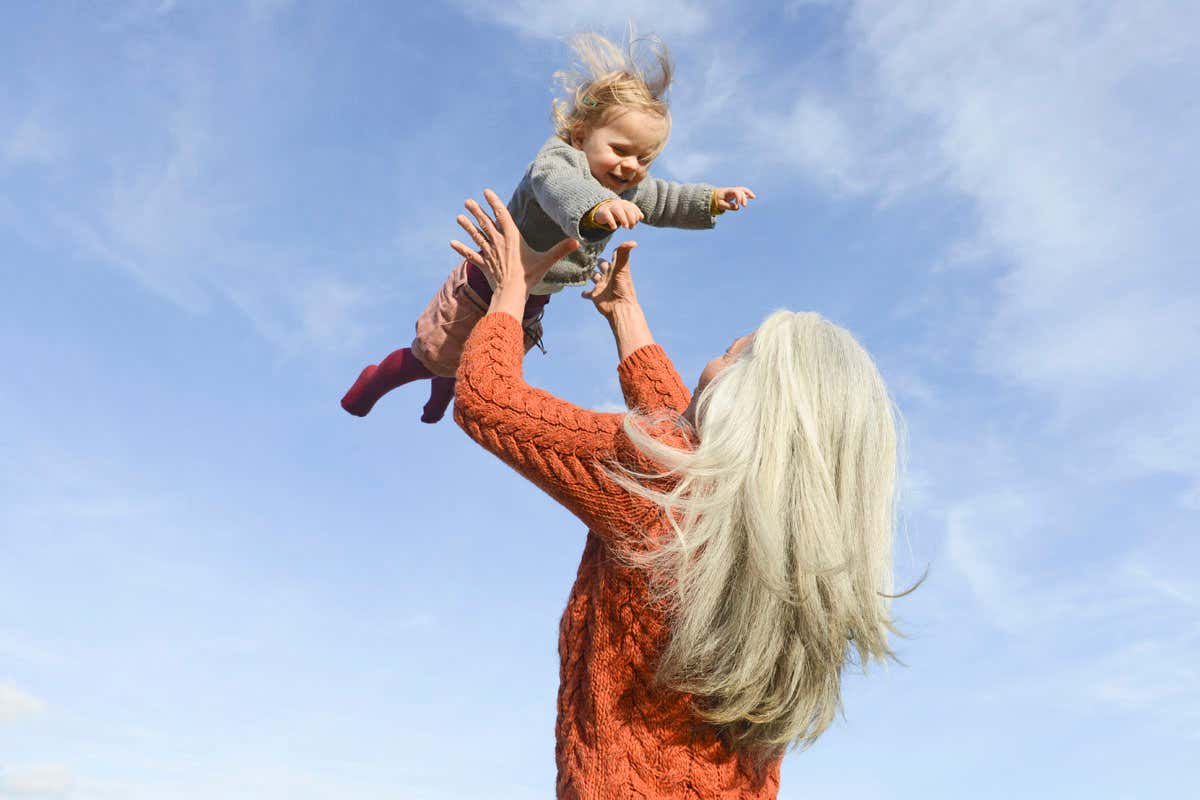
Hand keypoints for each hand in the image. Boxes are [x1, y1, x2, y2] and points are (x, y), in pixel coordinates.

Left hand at [450, 188, 578, 294]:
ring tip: (459, 217)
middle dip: (477, 211)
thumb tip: (578, 241)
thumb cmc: (529, 277)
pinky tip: (452, 243)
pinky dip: (461, 249)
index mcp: (512, 237)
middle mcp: (498, 242)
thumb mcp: (546, 261)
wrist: (511, 293)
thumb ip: (561, 250)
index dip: (494, 202)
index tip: (486, 192)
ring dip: (467, 226)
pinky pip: (470, 256)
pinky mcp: (483, 265)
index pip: (502, 215)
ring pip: (476, 237)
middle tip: (468, 201)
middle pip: (485, 223)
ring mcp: (489, 254)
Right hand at [582, 242, 638, 319]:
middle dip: (600, 262)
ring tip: (584, 270)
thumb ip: (624, 254)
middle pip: (603, 266)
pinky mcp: (595, 296)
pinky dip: (585, 294)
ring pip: (595, 277)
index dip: (613, 251)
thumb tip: (633, 242)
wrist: (620, 307)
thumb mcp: (622, 268)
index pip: (614, 257)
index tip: (610, 244)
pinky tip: (582, 292)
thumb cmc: (623, 287)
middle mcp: (608, 276)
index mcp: (615, 269)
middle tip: (592, 256)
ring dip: (590, 275)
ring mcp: (601, 286)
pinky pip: (588, 294)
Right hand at [592, 198, 643, 229]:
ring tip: (626, 227)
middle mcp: (618, 203)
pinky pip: (608, 215)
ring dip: (623, 219)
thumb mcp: (626, 213)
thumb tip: (642, 217)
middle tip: (631, 227)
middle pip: (627, 209)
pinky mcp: (603, 211)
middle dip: (631, 218)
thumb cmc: (616, 213)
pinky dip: (612, 222)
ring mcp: (610, 206)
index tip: (636, 222)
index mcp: (625, 203)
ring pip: (618, 210)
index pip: (633, 208)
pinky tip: (614, 228)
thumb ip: (634, 214)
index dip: (636, 215)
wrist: (601, 210)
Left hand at [714, 186, 755, 211]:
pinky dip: (747, 194)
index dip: (738, 197)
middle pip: (740, 191)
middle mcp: (732, 190)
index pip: (735, 191)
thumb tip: (737, 207)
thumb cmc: (716, 200)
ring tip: (754, 197)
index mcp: (727, 191)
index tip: (738, 205)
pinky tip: (753, 197)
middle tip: (744, 206)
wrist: (714, 196)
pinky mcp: (735, 193)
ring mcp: (734, 191)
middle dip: (744, 197)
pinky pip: (742, 192)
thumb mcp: (720, 204)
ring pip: (742, 190)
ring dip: (748, 193)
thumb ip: (728, 206)